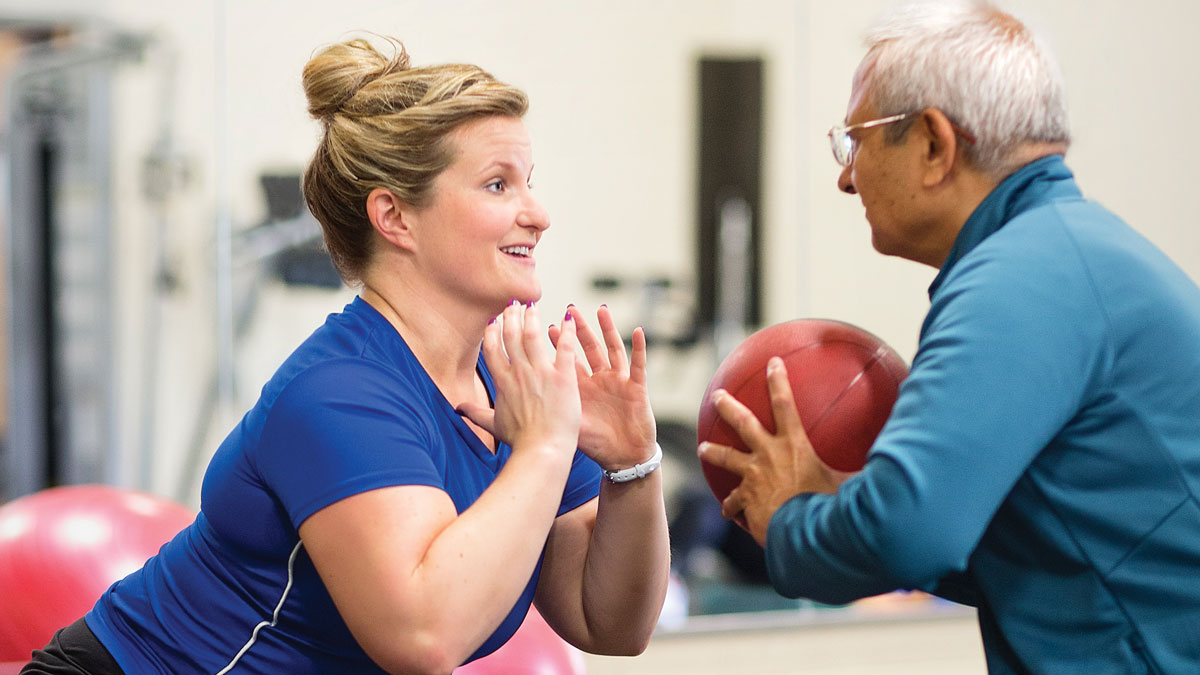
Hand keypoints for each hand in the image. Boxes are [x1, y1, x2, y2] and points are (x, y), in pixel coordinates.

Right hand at [458, 302, 580, 462]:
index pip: (492, 350)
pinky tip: (569, 318)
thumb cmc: (520, 442)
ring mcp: (540, 373)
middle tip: (514, 303)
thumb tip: (458, 409)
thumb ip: (476, 413)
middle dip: (511, 316)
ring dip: (532, 317)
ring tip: (533, 304)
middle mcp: (519, 373)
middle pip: (511, 336)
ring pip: (533, 335)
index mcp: (503, 383)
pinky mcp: (563, 377)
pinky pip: (565, 347)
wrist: (542, 451)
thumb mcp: (494, 426)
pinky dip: (567, 331)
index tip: (495, 320)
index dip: (492, 332)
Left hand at [547, 305, 655, 469]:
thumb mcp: (567, 426)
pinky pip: (639, 365)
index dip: (557, 343)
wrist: (623, 458)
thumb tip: (506, 409)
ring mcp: (618, 381)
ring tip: (601, 310)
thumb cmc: (596, 444)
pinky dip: (640, 348)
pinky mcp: (636, 388)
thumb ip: (542, 412)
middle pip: (587, 348)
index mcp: (580, 388)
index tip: (544, 325)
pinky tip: (639, 331)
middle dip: (579, 328)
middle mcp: (598, 380)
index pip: (566, 359)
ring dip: (607, 329)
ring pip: (612, 349)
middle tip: (569, 307)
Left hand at [697, 356, 851, 544]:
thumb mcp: (848, 485)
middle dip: (729, 406)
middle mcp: (768, 455)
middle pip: (743, 423)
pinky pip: (733, 501)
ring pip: (727, 458)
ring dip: (714, 451)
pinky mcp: (745, 499)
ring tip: (702, 448)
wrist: (800, 532)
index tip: (772, 362)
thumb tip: (891, 465)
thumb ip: (862, 473)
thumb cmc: (826, 508)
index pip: (785, 404)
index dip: (778, 381)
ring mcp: (753, 476)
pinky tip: (728, 512)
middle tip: (718, 395)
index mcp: (794, 445)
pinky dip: (731, 505)